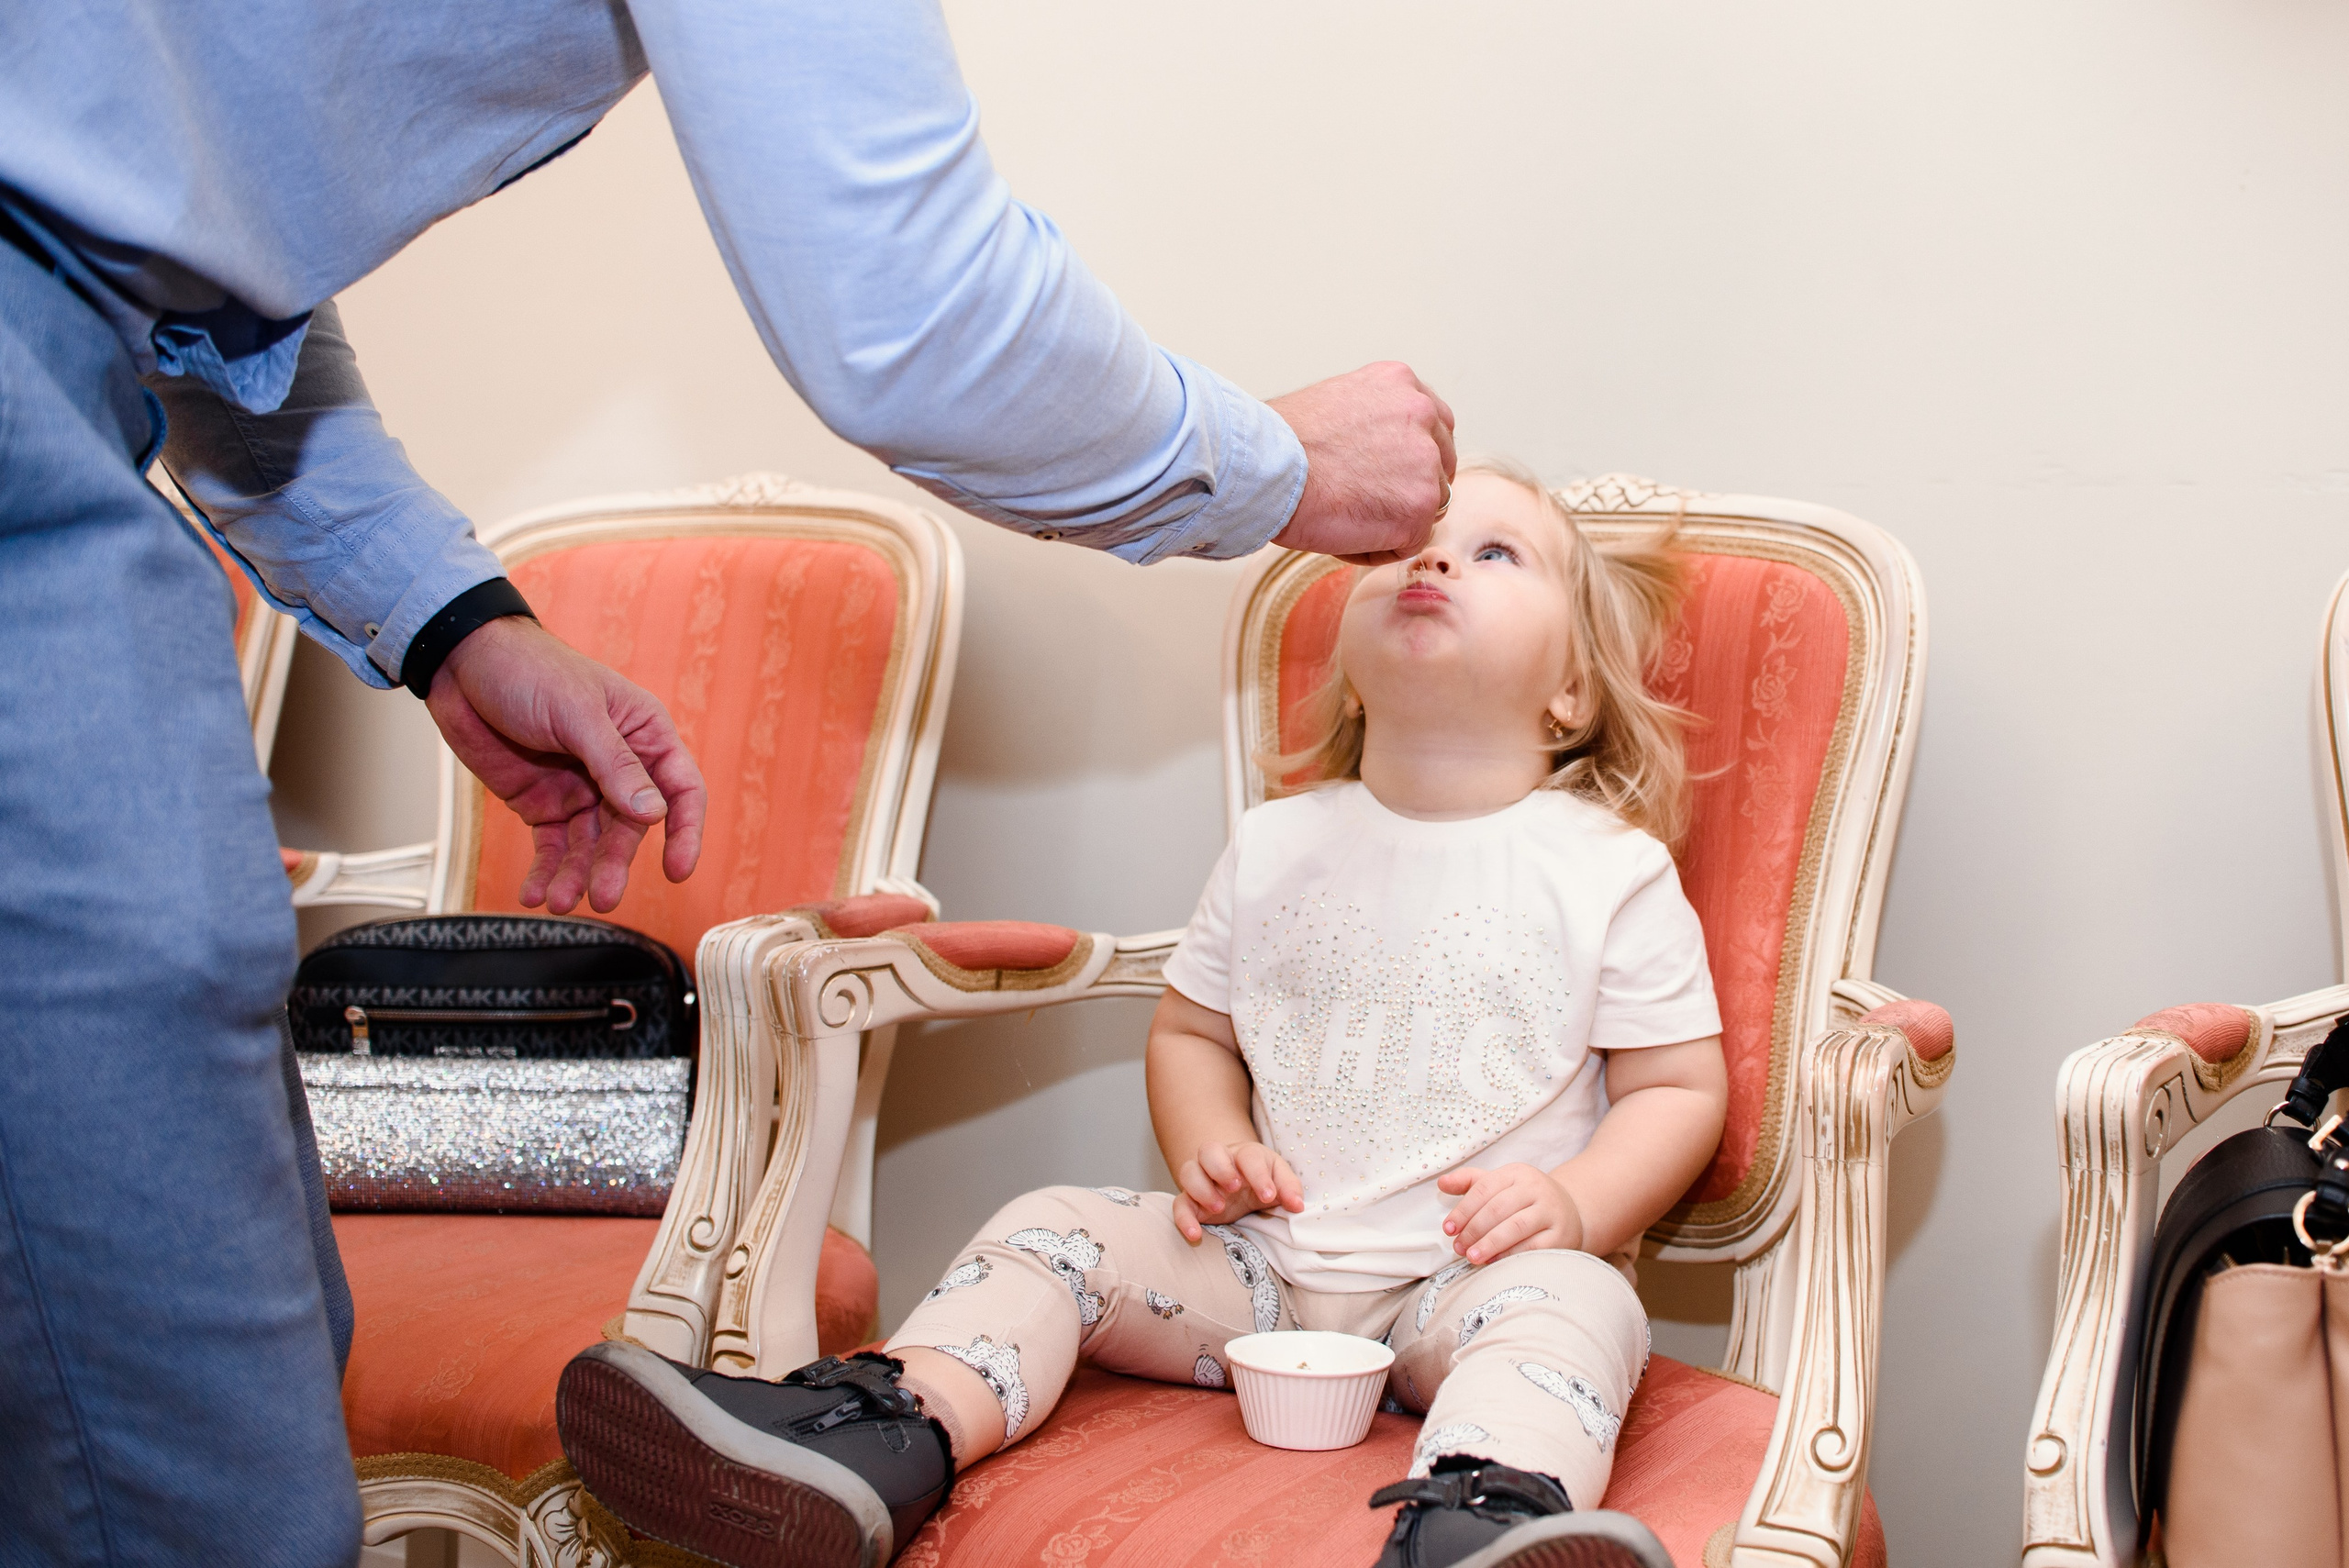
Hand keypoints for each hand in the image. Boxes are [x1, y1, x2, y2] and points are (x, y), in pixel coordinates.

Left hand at [425, 616, 706, 913]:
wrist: (461, 664)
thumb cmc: (529, 669)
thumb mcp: (576, 712)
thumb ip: (615, 764)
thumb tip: (654, 813)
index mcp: (643, 734)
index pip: (680, 789)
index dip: (685, 831)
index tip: (677, 870)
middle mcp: (618, 767)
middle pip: (631, 827)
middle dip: (615, 864)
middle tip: (603, 895)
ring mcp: (581, 788)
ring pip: (590, 845)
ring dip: (577, 875)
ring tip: (561, 901)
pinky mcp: (543, 804)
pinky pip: (552, 847)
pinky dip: (545, 872)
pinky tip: (535, 893)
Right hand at [1171, 1140, 1304, 1241]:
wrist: (1240, 1187)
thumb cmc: (1261, 1180)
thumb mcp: (1279, 1180)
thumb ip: (1289, 1189)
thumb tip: (1297, 1205)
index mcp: (1245, 1155)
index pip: (1249, 1156)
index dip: (1258, 1174)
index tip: (1269, 1196)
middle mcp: (1219, 1162)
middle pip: (1209, 1150)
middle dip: (1220, 1167)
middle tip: (1234, 1187)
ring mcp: (1201, 1180)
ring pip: (1188, 1171)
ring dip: (1201, 1188)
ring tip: (1219, 1207)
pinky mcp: (1190, 1201)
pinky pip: (1178, 1204)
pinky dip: (1183, 1219)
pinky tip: (1195, 1234)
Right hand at [1267, 362, 1456, 565]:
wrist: (1266, 466)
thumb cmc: (1278, 442)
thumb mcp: (1334, 403)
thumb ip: (1370, 422)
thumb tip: (1375, 454)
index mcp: (1400, 383)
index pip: (1432, 424)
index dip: (1409, 457)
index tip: (1384, 474)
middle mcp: (1421, 414)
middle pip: (1439, 466)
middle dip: (1409, 489)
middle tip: (1364, 502)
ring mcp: (1425, 461)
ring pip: (1427, 506)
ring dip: (1393, 520)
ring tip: (1344, 516)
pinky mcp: (1420, 506)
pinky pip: (1409, 542)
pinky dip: (1379, 548)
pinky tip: (1343, 533)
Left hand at [1437, 1162, 1583, 1263]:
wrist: (1569, 1212)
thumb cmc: (1525, 1200)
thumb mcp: (1500, 1184)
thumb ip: (1470, 1182)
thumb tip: (1442, 1183)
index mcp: (1517, 1173)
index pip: (1484, 1189)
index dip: (1463, 1210)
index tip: (1448, 1229)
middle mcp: (1536, 1188)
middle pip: (1498, 1208)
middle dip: (1473, 1230)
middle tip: (1458, 1247)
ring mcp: (1551, 1212)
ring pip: (1515, 1227)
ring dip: (1489, 1244)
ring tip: (1471, 1257)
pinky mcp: (1561, 1235)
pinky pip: (1533, 1247)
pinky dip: (1510, 1255)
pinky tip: (1494, 1262)